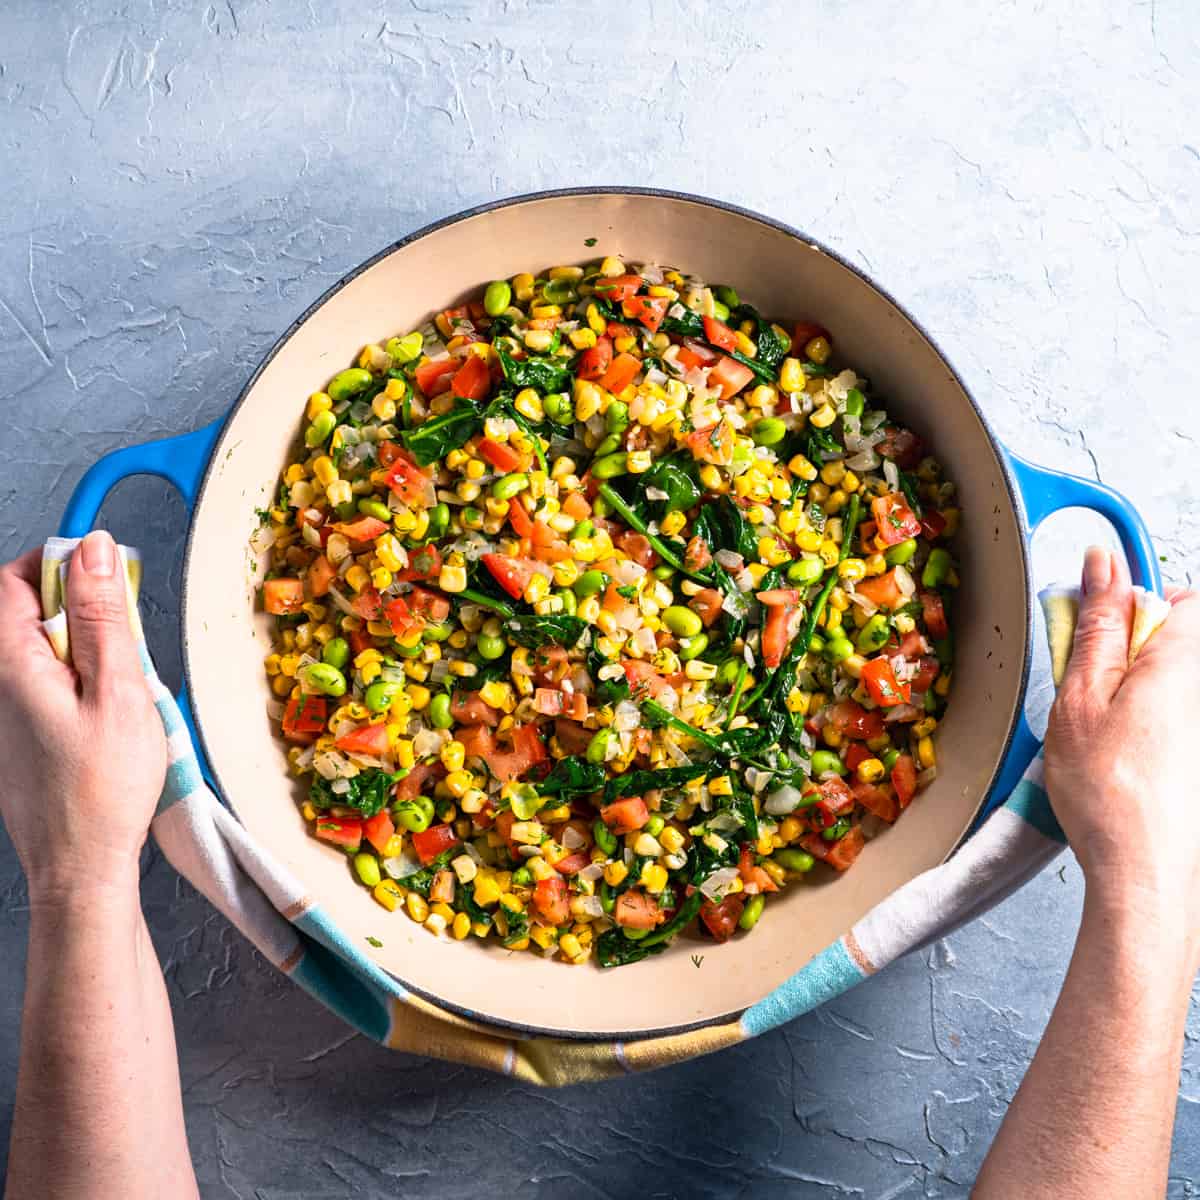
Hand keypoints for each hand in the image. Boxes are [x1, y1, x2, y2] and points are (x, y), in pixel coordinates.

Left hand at [0, 531, 165, 902]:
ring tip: (121, 688)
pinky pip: (44, 684)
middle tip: (125, 643)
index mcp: (9, 664)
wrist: (80, 865)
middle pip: (26, 613)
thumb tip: (95, 551)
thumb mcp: (118, 688)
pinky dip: (79, 684)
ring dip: (84, 652)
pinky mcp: (17, 734)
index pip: (14, 580)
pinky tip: (107, 717)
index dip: (59, 565)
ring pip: (40, 650)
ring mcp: (3, 712)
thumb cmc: (102, 787)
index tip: (106, 574)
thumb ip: (103, 615)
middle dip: (80, 611)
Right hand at [1044, 546, 1199, 961]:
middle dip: (1135, 657)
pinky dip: (1154, 732)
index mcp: (1187, 660)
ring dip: (1142, 697)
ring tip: (1109, 735)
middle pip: (1179, 641)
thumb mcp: (1082, 695)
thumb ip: (1098, 623)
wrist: (1146, 872)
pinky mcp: (1198, 754)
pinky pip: (1179, 721)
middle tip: (1097, 694)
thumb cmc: (1112, 793)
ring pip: (1177, 685)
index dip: (1134, 610)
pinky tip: (1130, 762)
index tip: (1101, 637)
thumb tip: (1104, 565)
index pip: (1179, 596)